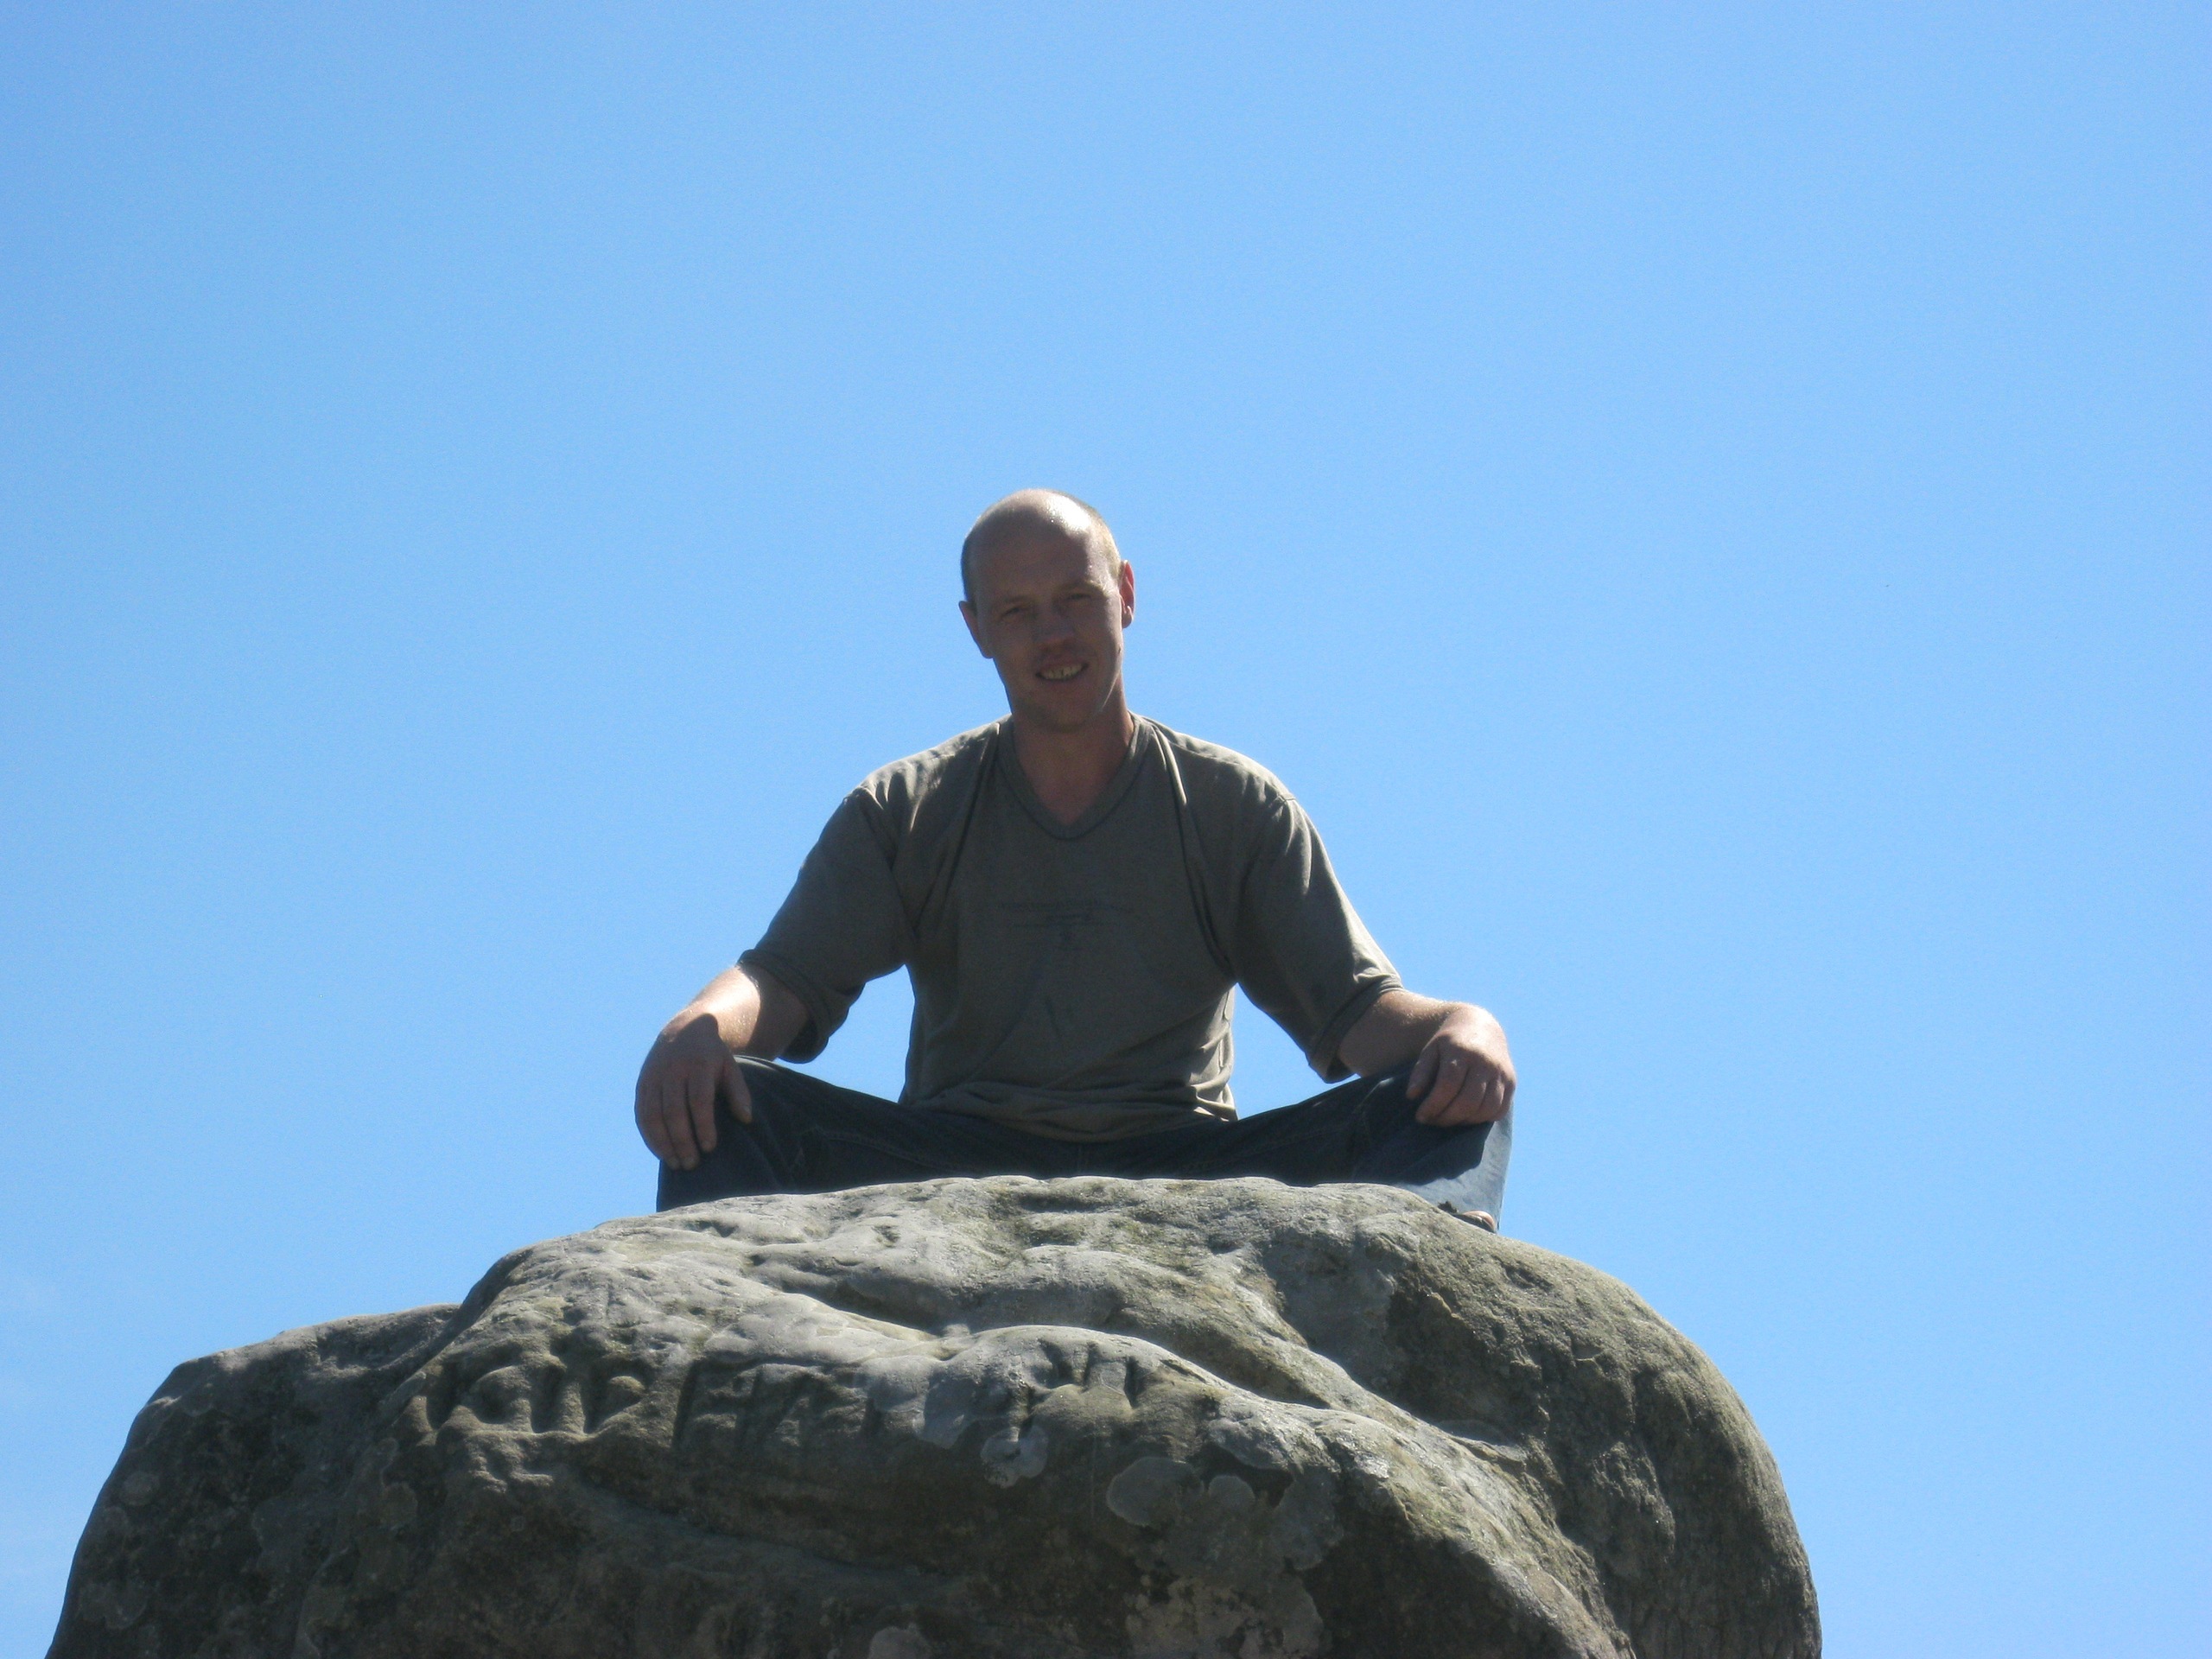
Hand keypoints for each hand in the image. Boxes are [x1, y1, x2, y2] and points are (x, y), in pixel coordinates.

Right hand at [634, 1009, 748, 1169]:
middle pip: (673, 1111)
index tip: (710, 1148)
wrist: (684, 1031)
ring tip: (675, 1164)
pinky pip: (641, 1114)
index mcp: (698, 1065)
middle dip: (681, 1140)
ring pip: (653, 1115)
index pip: (698, 1100)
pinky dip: (649, 1136)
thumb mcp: (730, 1067)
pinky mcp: (641, 1084)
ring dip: (662, 1143)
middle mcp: (672, 1070)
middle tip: (692, 1164)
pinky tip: (661, 1153)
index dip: (703, 1125)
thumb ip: (739, 1091)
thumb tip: (747, 1119)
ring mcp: (653, 1077)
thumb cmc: (712, 1057)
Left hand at [1406, 1005, 1515, 1126]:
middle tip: (1433, 1121)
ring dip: (1465, 1121)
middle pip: (1468, 1100)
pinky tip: (1467, 1116)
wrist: (1481, 1027)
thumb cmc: (1450, 1044)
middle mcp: (1485, 1062)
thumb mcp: (1431, 1050)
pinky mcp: (1511, 1082)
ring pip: (1486, 1108)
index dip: (1433, 1105)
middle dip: (1447, 1117)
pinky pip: (1500, 1110)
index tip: (1420, 1116)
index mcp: (1462, 1051)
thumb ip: (1421, 1072)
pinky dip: (1483, 1119)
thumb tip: (1412, 1096)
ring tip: (1449, 1119)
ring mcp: (1501, 1072)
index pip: (1448, 1085)